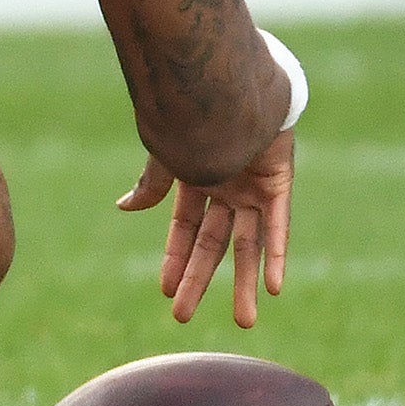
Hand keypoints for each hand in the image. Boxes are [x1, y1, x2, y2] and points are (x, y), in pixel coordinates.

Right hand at [117, 126, 293, 327]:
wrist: (229, 85)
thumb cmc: (193, 115)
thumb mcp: (168, 154)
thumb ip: (153, 183)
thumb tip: (125, 208)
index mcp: (197, 180)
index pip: (184, 230)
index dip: (175, 260)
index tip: (166, 292)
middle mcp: (226, 189)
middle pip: (212, 245)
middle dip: (199, 280)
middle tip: (184, 318)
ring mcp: (253, 189)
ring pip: (248, 245)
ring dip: (244, 282)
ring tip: (243, 320)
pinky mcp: (278, 184)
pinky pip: (279, 228)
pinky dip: (276, 256)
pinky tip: (273, 288)